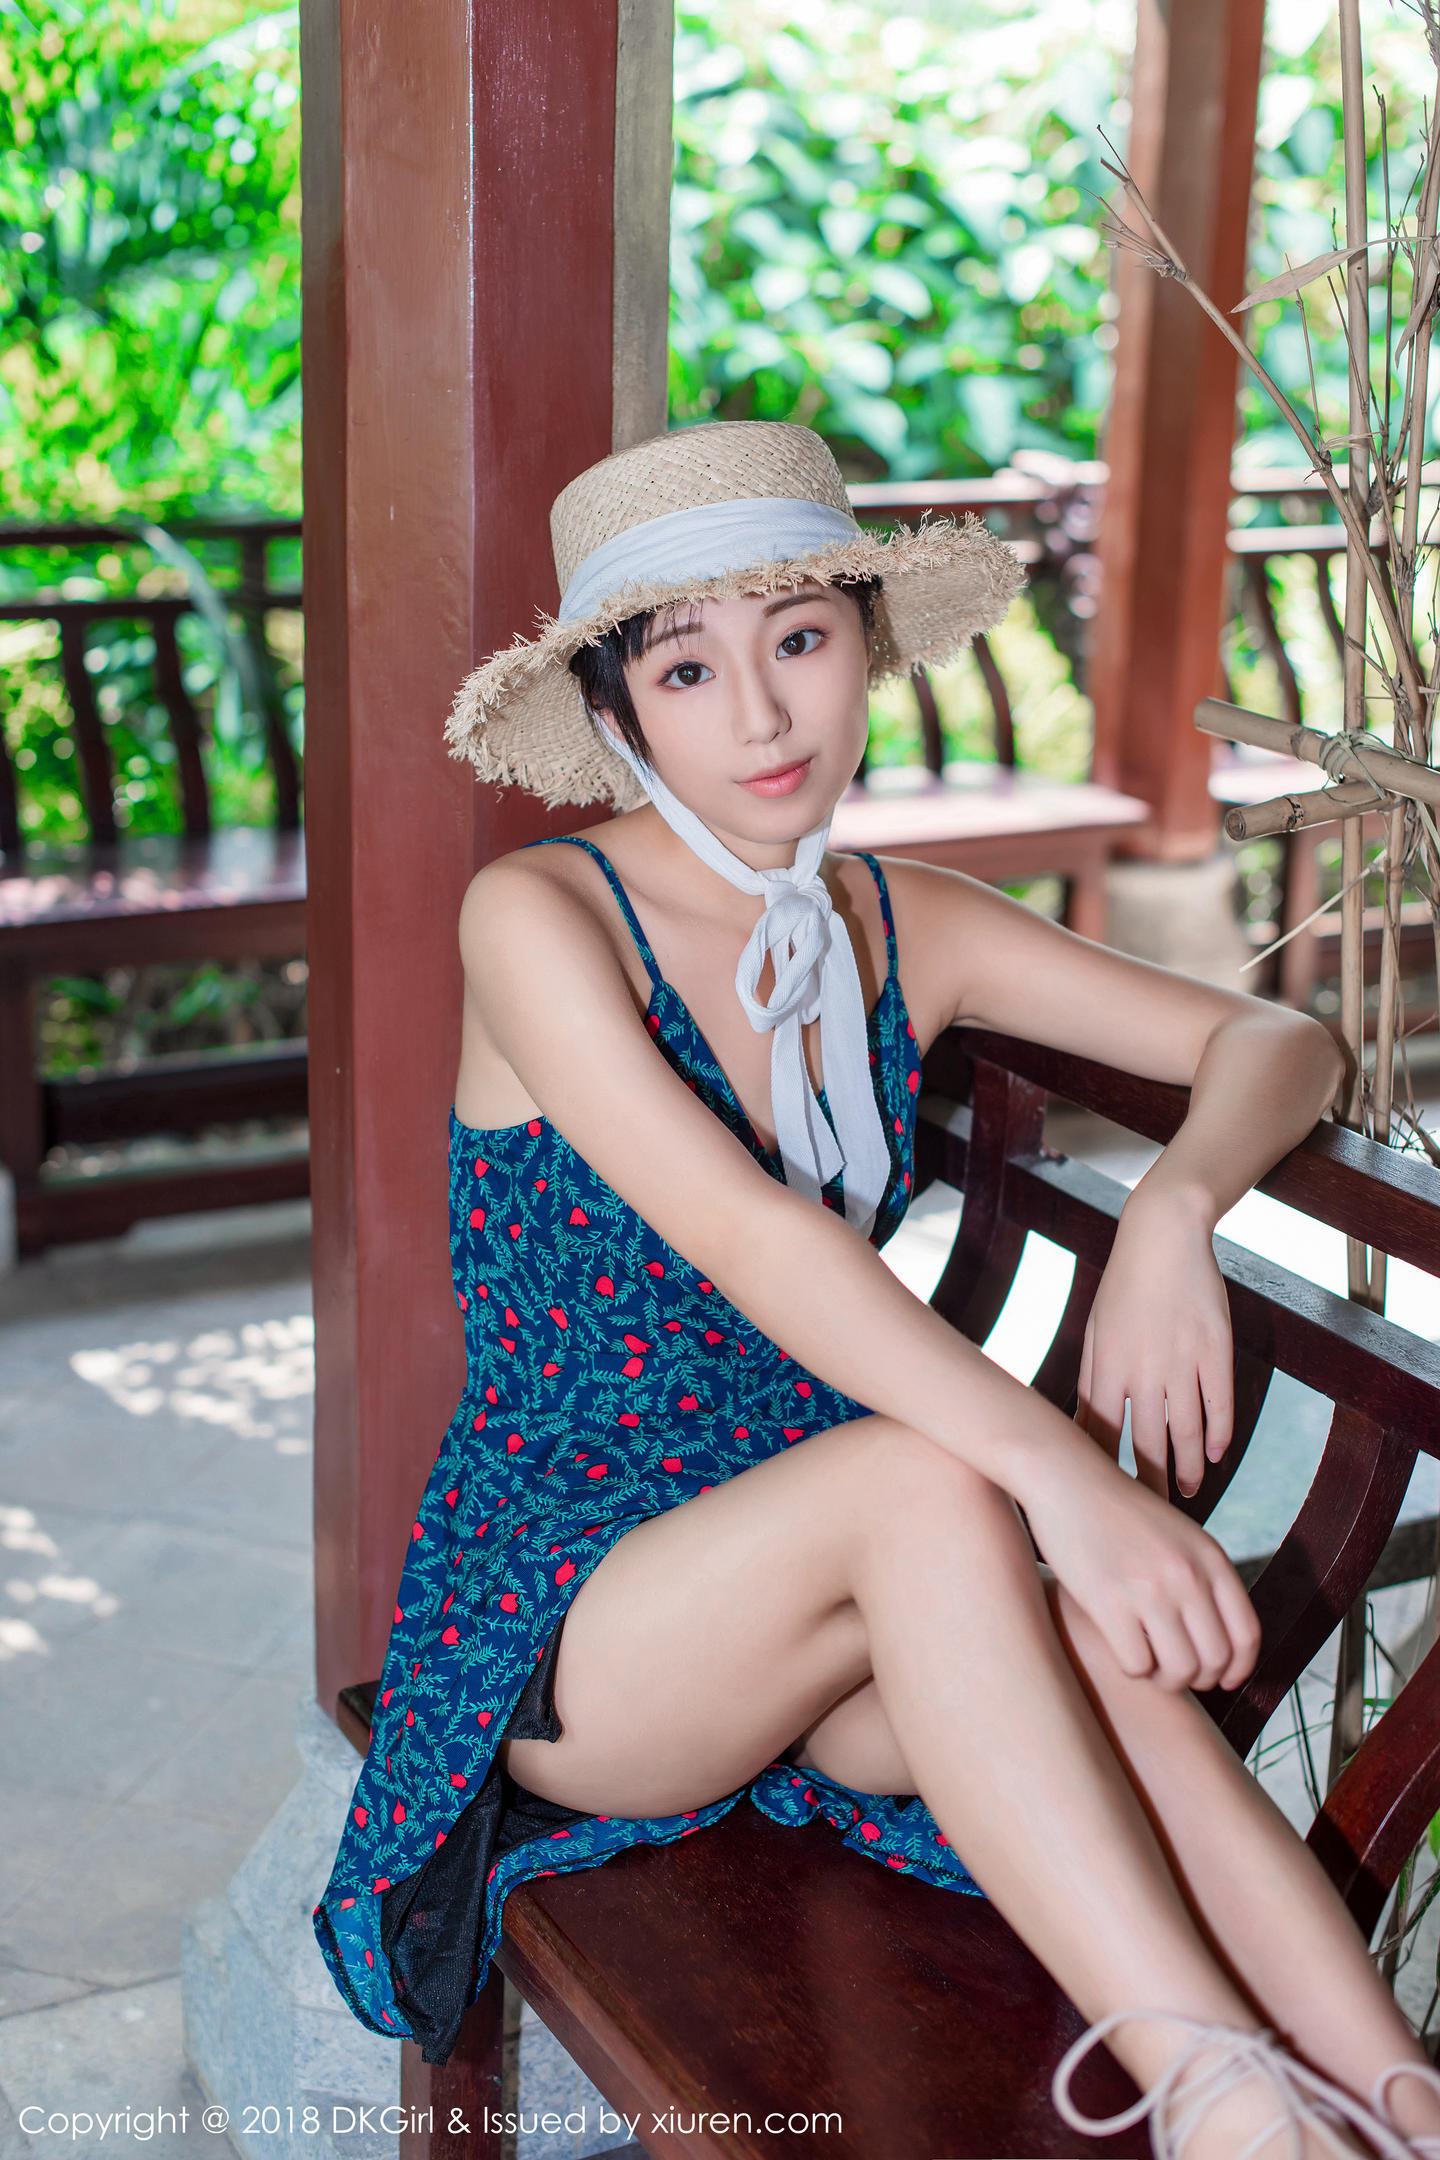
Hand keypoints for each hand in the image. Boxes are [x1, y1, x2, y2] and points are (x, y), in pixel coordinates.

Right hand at [1022, 1443, 1260, 1692]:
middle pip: (1215, 1660)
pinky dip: (1133, 1668)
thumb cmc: (1118, 1510)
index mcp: (1210, 1557)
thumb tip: (1220, 1639)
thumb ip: (1201, 1576)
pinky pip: (1137, 1665)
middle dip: (1198, 1678)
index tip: (1221, 1679)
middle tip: (1176, 1672)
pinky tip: (1121, 1647)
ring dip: (1166, 1679)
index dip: (1238, 1668)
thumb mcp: (1177, 1534)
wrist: (1066, 1478)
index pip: (1246, 1634)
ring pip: (1180, 1671)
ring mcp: (1149, 1589)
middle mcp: (1187, 1574)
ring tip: (1151, 1665)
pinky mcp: (1108, 1601)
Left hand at [1076, 1184, 1234, 1500]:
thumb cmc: (1123, 1288)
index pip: (1100, 1433)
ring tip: (1188, 1492)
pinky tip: (1216, 1454)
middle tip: (1151, 1517)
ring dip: (1186, 1466)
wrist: (1162, 1236)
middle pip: (1143, 1442)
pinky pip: (1218, 1401)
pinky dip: (1218, 1432)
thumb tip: (1086, 1430)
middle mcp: (1141, 1368)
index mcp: (1105, 1364)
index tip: (1103, 1500)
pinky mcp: (1214, 1348)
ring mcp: (1180, 1359)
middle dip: (1147, 1483)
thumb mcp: (1096, 1331)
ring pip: (1183, 1429)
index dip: (1103, 1471)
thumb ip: (1094, 1380)